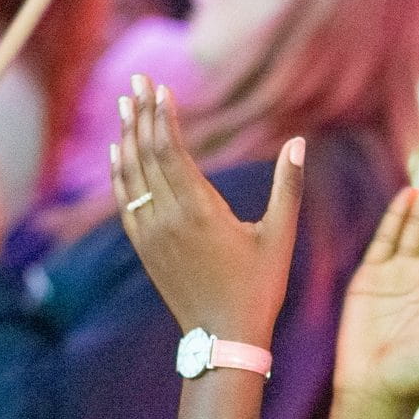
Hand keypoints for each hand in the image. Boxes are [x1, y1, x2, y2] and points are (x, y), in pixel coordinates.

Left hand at [112, 75, 298, 345]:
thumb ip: (288, 186)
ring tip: (125, 104)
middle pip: (146, 153)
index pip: (170, 148)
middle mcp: (168, 217)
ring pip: (131, 174)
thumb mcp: (279, 236)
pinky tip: (118, 153)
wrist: (223, 339)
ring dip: (127, 136)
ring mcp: (151, 233)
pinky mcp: (144, 248)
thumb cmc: (258, 287)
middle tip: (137, 79)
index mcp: (200, 209)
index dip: (161, 114)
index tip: (158, 85)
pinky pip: (125, 201)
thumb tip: (300, 142)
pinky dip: (120, 173)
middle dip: (141, 113)